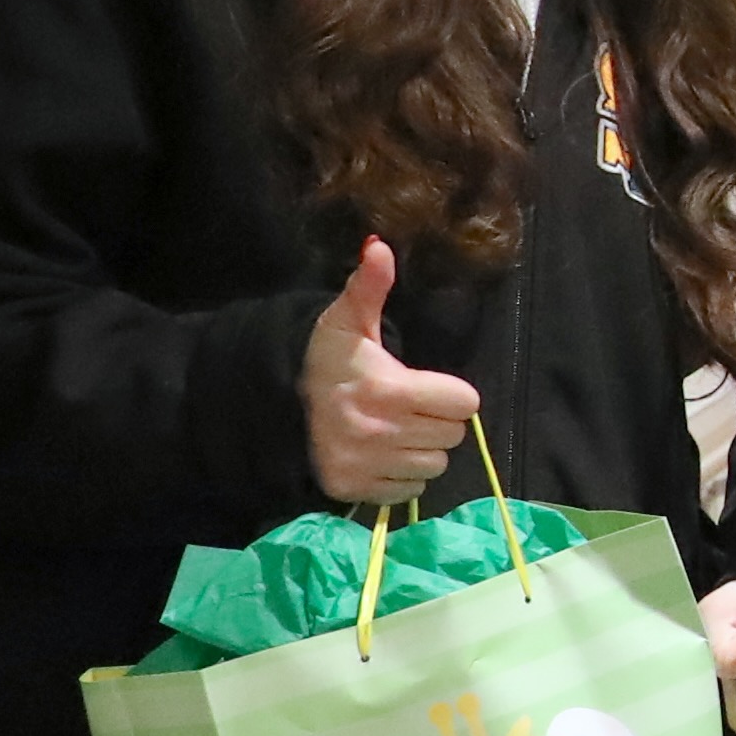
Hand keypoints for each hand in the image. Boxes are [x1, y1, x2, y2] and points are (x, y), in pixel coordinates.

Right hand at [301, 239, 479, 505]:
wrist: (271, 406)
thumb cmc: (322, 361)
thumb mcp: (345, 321)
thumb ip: (369, 286)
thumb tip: (380, 245)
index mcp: (388, 389)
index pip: (464, 402)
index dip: (451, 393)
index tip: (426, 386)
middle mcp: (380, 432)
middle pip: (453, 435)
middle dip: (438, 419)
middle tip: (409, 407)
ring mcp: (367, 465)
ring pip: (434, 465)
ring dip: (422, 449)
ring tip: (394, 429)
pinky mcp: (356, 490)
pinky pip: (410, 489)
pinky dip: (402, 474)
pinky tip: (381, 453)